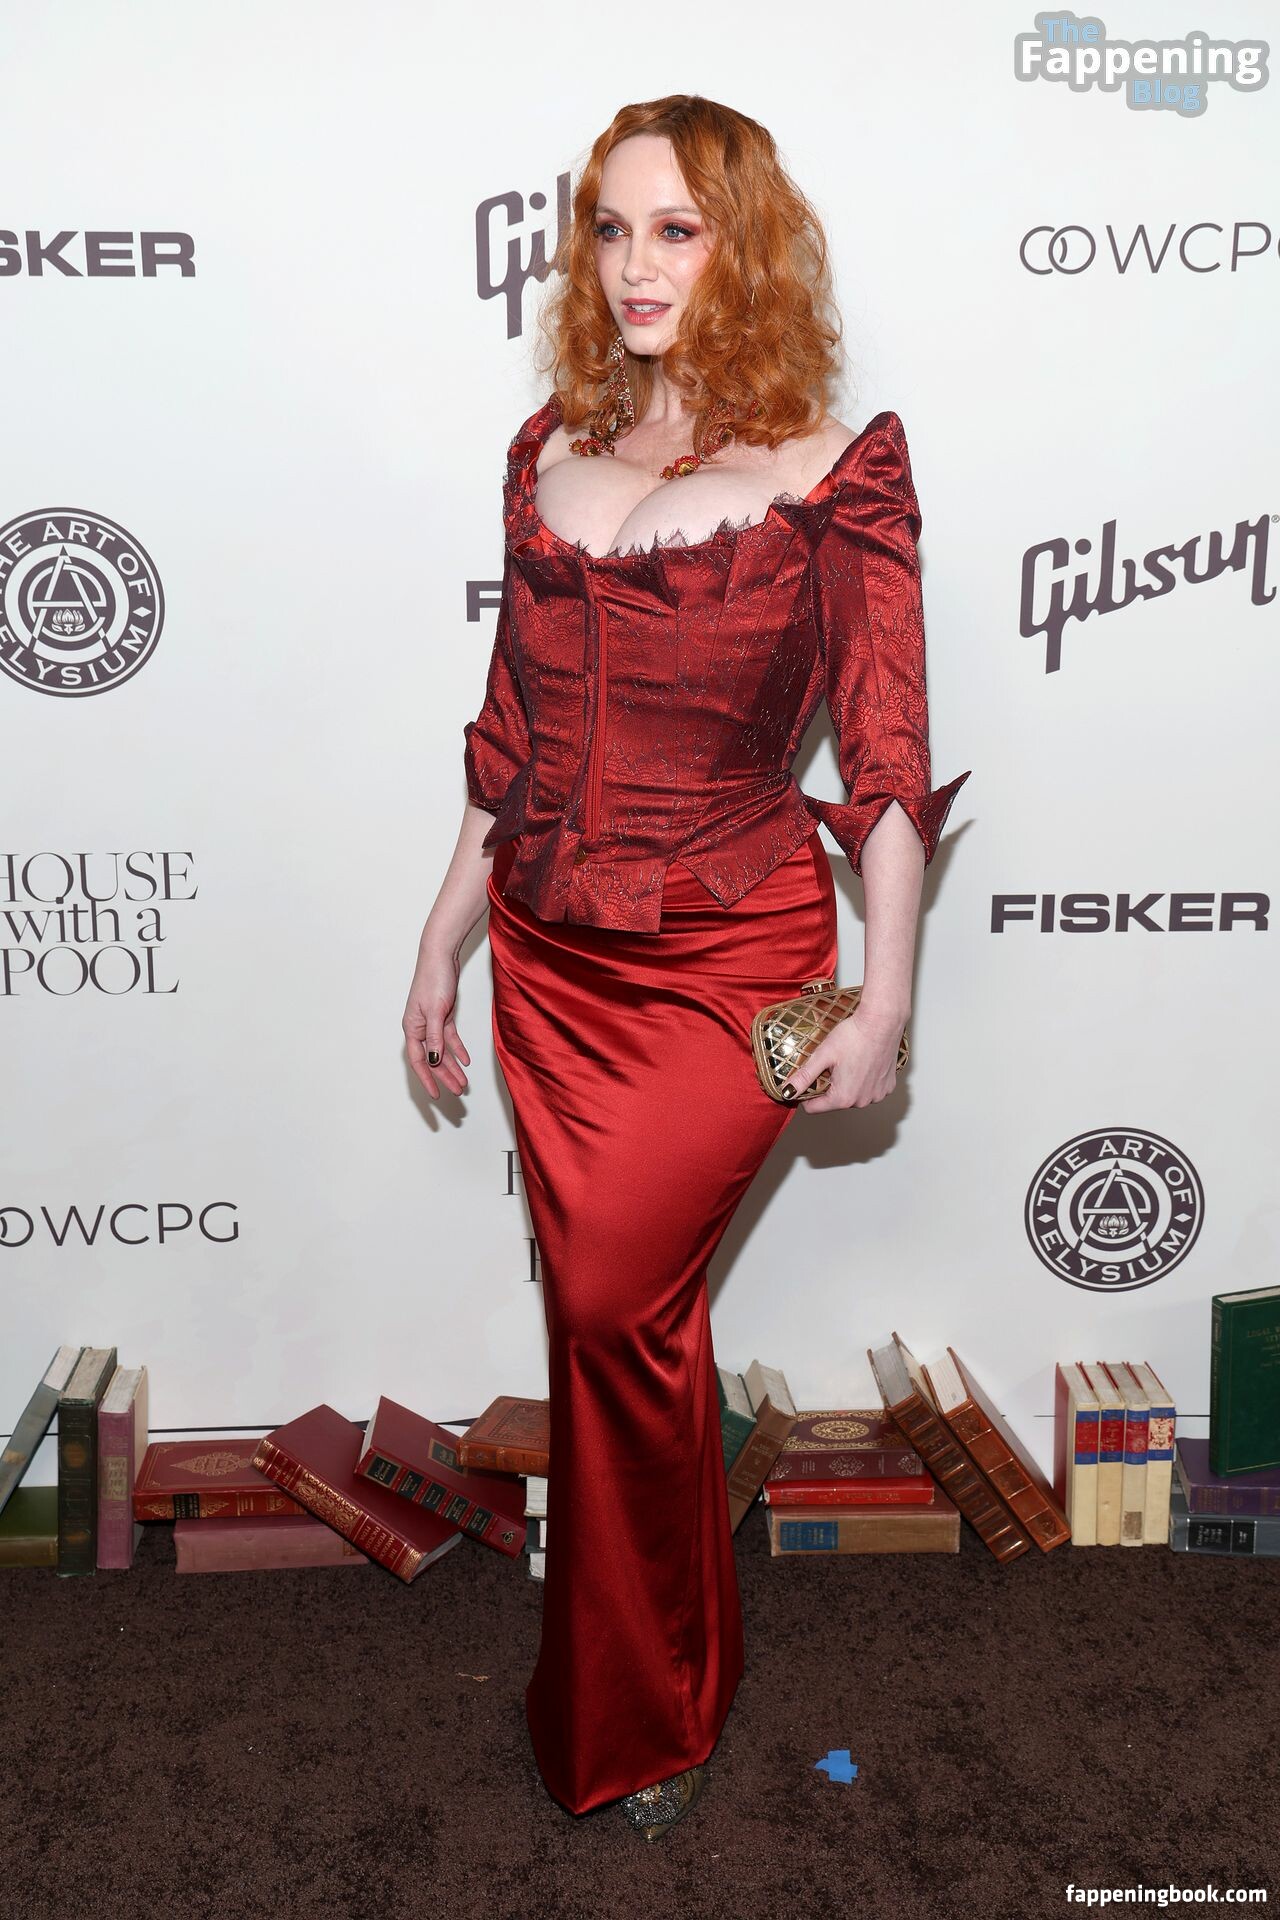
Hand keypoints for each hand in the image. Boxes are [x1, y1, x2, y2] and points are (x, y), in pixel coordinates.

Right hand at [403, 939, 470, 1099]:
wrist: (441, 956)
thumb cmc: (434, 980)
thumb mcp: (436, 1011)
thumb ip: (435, 1037)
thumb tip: (433, 1060)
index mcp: (412, 1028)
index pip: (419, 1061)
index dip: (428, 1079)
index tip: (436, 1096)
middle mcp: (420, 1028)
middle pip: (432, 1058)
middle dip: (445, 1076)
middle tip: (458, 1091)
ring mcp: (431, 1022)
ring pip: (442, 1050)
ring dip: (452, 1066)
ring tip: (464, 1082)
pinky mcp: (443, 1015)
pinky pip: (450, 1038)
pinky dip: (458, 1049)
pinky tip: (466, 1061)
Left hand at [779, 1004, 906, 1114]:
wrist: (882, 1021)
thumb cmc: (854, 1035)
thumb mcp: (823, 1055)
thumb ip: (804, 1076)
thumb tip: (787, 1091)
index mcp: (843, 1097)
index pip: (814, 1108)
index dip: (807, 1093)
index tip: (808, 1077)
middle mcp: (862, 1101)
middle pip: (834, 1101)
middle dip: (829, 1085)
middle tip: (832, 1063)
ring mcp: (877, 1095)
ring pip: (852, 1095)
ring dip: (847, 1083)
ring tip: (849, 1061)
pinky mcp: (888, 1087)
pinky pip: (869, 1090)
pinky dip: (864, 1080)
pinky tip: (863, 1063)